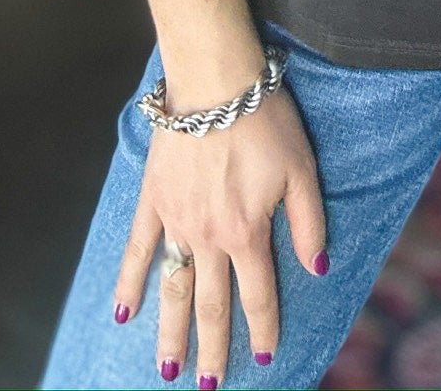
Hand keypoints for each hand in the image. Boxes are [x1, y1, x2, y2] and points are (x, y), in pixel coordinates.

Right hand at [114, 84, 327, 384]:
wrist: (215, 79)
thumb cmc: (265, 118)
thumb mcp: (302, 168)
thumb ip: (309, 222)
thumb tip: (317, 268)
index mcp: (247, 232)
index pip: (258, 294)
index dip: (264, 329)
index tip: (265, 358)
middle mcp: (209, 236)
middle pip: (211, 305)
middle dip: (213, 349)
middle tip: (210, 385)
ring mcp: (176, 220)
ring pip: (173, 288)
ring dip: (171, 332)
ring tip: (170, 368)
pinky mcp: (153, 199)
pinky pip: (137, 249)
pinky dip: (130, 282)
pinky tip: (124, 312)